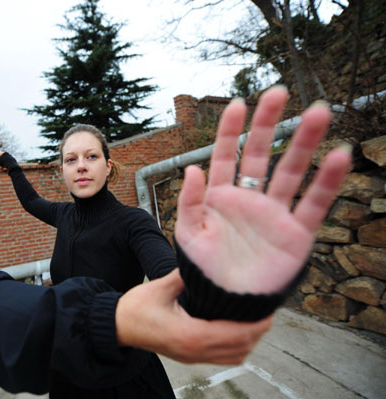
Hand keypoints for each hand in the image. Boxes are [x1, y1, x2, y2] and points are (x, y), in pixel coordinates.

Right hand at [116, 269, 271, 363]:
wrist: (116, 327)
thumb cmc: (134, 309)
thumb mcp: (160, 288)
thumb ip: (185, 276)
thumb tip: (205, 260)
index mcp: (189, 334)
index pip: (234, 335)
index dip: (256, 325)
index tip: (269, 311)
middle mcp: (194, 350)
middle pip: (240, 348)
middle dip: (258, 331)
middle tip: (268, 311)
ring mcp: (192, 356)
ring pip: (233, 356)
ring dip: (248, 340)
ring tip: (255, 319)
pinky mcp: (189, 356)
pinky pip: (222, 357)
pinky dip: (236, 347)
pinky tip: (236, 330)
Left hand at [175, 86, 351, 294]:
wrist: (227, 302)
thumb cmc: (203, 269)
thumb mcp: (188, 235)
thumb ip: (190, 201)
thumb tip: (192, 168)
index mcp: (220, 196)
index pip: (226, 155)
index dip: (231, 129)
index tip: (237, 103)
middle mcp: (250, 199)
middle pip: (261, 153)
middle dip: (269, 123)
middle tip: (279, 92)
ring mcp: (274, 214)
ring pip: (292, 170)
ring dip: (304, 142)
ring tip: (319, 111)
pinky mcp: (296, 233)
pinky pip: (314, 203)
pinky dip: (327, 181)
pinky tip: (340, 155)